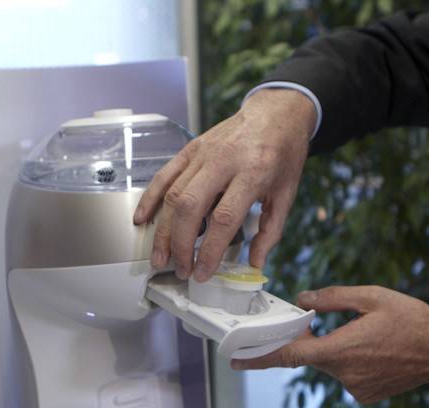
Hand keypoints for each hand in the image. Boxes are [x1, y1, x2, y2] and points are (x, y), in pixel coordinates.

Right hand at [134, 89, 316, 281]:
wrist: (276, 113)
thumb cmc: (283, 154)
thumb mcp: (286, 194)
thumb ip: (271, 231)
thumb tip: (256, 263)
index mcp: (253, 173)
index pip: (224, 219)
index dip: (210, 250)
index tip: (203, 272)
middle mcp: (224, 161)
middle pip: (191, 207)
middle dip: (180, 244)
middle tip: (180, 269)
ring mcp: (203, 153)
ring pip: (173, 194)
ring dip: (163, 230)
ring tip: (159, 257)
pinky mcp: (191, 149)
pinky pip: (164, 175)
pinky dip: (150, 199)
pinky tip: (142, 221)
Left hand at [231, 286, 428, 403]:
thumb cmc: (411, 319)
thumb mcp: (371, 297)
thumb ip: (332, 299)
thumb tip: (302, 301)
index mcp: (340, 348)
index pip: (289, 355)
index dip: (259, 358)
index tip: (235, 362)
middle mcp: (343, 374)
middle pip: (311, 355)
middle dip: (312, 340)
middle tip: (327, 323)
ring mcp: (354, 388)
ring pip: (330, 364)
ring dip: (337, 348)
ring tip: (369, 335)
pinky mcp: (364, 395)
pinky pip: (345, 375)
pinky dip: (351, 361)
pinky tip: (375, 350)